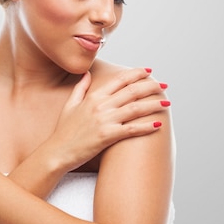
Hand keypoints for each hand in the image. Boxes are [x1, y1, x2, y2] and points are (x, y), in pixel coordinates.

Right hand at [46, 67, 169, 171]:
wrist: (57, 152)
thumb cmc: (63, 131)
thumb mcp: (70, 105)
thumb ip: (80, 87)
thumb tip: (86, 73)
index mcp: (94, 96)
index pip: (120, 80)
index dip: (136, 74)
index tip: (149, 71)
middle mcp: (101, 106)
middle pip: (132, 91)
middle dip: (150, 87)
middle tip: (164, 85)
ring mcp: (104, 120)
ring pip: (135, 108)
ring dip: (153, 105)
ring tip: (167, 103)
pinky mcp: (107, 136)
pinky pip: (131, 129)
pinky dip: (146, 126)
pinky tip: (158, 125)